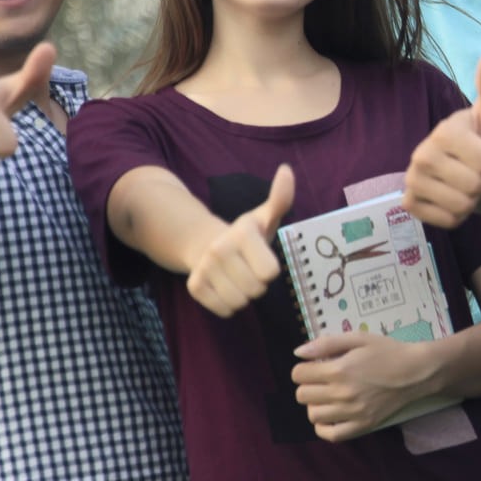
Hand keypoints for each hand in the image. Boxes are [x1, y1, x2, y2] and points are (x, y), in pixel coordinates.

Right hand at [184, 164, 292, 317]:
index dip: (270, 269)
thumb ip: (281, 198)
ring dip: (244, 296)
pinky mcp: (194, 287)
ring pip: (240, 302)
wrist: (207, 244)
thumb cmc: (247, 235)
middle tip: (250, 269)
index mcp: (242, 233)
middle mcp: (219, 249)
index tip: (261, 257)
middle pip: (256, 289)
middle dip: (258, 284)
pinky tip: (225, 287)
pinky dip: (229, 305)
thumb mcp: (266, 217)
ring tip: (239, 278)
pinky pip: (224, 310)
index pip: (270, 272)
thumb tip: (286, 170)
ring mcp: (203, 268)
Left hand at [292, 332, 432, 440]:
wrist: (416, 372)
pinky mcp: (362, 426)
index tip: (314, 367)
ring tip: (328, 396)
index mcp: (339, 370)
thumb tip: (298, 353)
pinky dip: (324, 427)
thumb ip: (326, 343)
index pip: (299, 374)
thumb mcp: (358, 338)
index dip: (303, 368)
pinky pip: (330, 435)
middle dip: (308, 385)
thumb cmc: (387, 351)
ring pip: (313, 415)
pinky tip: (331, 415)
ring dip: (315, 404)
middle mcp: (342, 394)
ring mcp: (352, 413)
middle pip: (302, 395)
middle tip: (322, 380)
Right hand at [405, 56, 480, 227]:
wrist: (465, 166)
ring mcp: (412, 181)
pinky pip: (448, 222)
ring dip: (471, 200)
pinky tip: (451, 198)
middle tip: (473, 170)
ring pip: (462, 206)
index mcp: (443, 131)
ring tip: (463, 183)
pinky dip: (457, 216)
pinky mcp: (409, 204)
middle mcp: (421, 155)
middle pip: (476, 186)